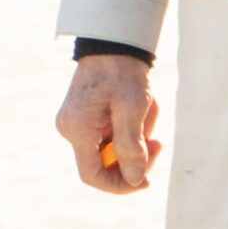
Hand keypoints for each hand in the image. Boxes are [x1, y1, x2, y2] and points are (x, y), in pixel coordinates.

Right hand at [58, 56, 162, 192]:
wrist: (113, 42)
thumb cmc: (122, 72)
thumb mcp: (132, 109)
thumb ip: (132, 147)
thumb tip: (135, 180)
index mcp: (78, 130)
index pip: (93, 176)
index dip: (120, 186)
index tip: (146, 181)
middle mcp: (70, 129)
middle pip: (105, 163)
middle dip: (135, 154)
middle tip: (157, 141)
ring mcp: (76, 123)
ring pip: (111, 149)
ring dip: (135, 137)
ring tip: (149, 112)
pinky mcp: (83, 117)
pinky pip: (110, 135)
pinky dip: (129, 128)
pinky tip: (139, 109)